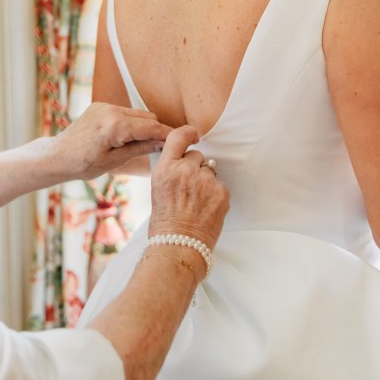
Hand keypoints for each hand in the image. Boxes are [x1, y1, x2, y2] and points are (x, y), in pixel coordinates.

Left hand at [46, 103, 171, 181]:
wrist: (57, 156)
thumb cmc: (83, 164)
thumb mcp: (115, 161)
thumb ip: (141, 148)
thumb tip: (163, 143)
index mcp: (115, 126)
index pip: (152, 127)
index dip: (170, 134)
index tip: (188, 138)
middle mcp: (111, 110)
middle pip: (147, 118)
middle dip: (157, 131)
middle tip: (164, 147)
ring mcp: (105, 106)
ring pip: (137, 114)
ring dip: (144, 126)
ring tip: (145, 144)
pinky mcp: (100, 106)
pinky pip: (125, 112)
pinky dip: (131, 122)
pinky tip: (128, 137)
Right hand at [149, 126, 229, 250]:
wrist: (178, 246)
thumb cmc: (165, 223)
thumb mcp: (158, 189)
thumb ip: (171, 171)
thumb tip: (185, 162)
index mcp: (165, 169)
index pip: (177, 137)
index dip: (188, 133)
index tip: (194, 136)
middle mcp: (185, 170)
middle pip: (197, 156)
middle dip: (195, 168)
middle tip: (189, 190)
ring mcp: (205, 181)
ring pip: (210, 172)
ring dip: (206, 183)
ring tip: (197, 203)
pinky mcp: (221, 192)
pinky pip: (220, 186)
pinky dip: (216, 195)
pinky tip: (206, 209)